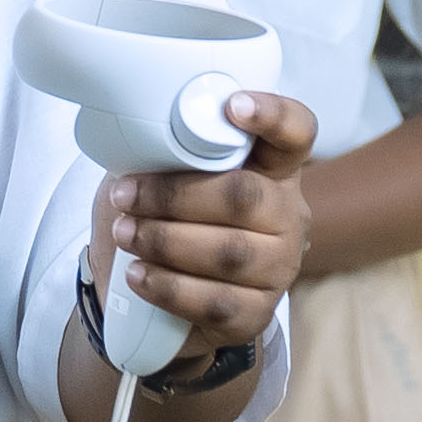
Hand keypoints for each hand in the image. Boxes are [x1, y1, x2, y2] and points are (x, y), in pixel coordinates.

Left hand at [99, 88, 319, 375]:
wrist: (153, 301)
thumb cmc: (162, 221)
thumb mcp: (161, 175)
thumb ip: (167, 151)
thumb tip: (137, 133)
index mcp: (271, 169)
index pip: (296, 132)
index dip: (273, 115)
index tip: (232, 106)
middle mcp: (286, 215)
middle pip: (246, 196)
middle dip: (175, 196)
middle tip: (126, 197)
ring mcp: (278, 268)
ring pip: (229, 252)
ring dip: (165, 240)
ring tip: (124, 234)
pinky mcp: (256, 314)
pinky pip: (216, 302)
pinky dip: (168, 287)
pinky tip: (137, 275)